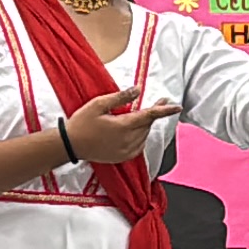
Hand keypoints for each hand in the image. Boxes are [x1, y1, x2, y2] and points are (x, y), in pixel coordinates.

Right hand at [63, 91, 183, 163]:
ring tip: (136, 115)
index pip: (149, 116)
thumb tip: (138, 90)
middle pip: (147, 125)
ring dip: (145, 125)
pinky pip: (139, 145)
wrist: (71, 145)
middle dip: (153, 113)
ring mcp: (126, 151)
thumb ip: (120, 97)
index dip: (164, 110)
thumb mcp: (98, 104)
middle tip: (158, 101)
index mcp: (123, 126)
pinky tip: (133, 130)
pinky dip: (140, 136)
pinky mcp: (123, 157)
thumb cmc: (82, 122)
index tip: (177, 106)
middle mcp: (127, 141)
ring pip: (144, 135)